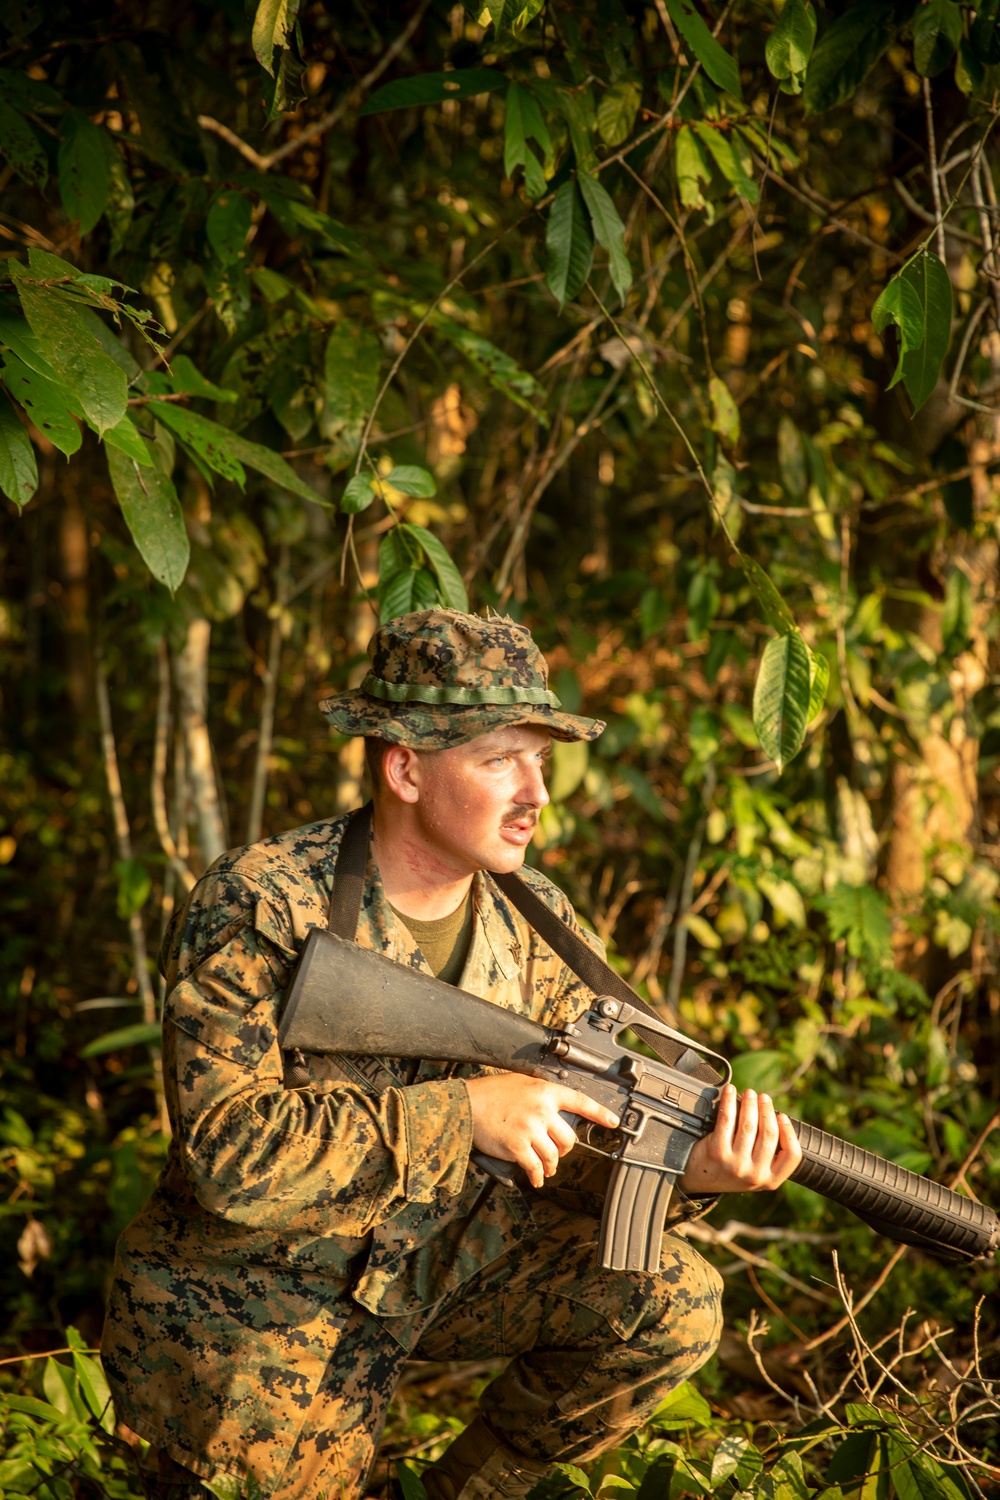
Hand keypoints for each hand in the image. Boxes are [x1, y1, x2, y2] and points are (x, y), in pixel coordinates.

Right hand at [465, 1072, 619, 1188]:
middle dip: (564, 1150)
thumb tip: (556, 1111)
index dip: (599, 1113)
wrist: (466, 1105)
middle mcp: (542, 1110)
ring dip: (550, 1166)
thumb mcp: (521, 1083)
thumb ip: (541, 1095)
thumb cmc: (491, 1093)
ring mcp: (530, 1129)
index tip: (613, 1122)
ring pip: (554, 1156)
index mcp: (545, 1091)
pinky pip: (535, 1168)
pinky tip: (535, 1178)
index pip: (580, 1101)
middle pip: (568, 1139)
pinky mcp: (518, 1147)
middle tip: (556, 1153)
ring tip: (544, 1168)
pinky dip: (537, 1177)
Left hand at [678, 1084, 801, 1195]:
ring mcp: (736, 1165)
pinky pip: (727, 1120)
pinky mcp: (718, 1152)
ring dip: (750, 1103)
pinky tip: (730, 1091)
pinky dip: (729, 1101)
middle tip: (763, 1097)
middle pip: (769, 1134)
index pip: (792, 1155)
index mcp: (770, 1180)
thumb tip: (773, 1116)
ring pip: (749, 1125)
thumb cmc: (730, 1168)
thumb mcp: (754, 1172)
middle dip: (766, 1110)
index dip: (789, 1132)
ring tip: (749, 1093)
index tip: (782, 1115)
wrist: (698, 1178)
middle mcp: (755, 1175)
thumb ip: (767, 1154)